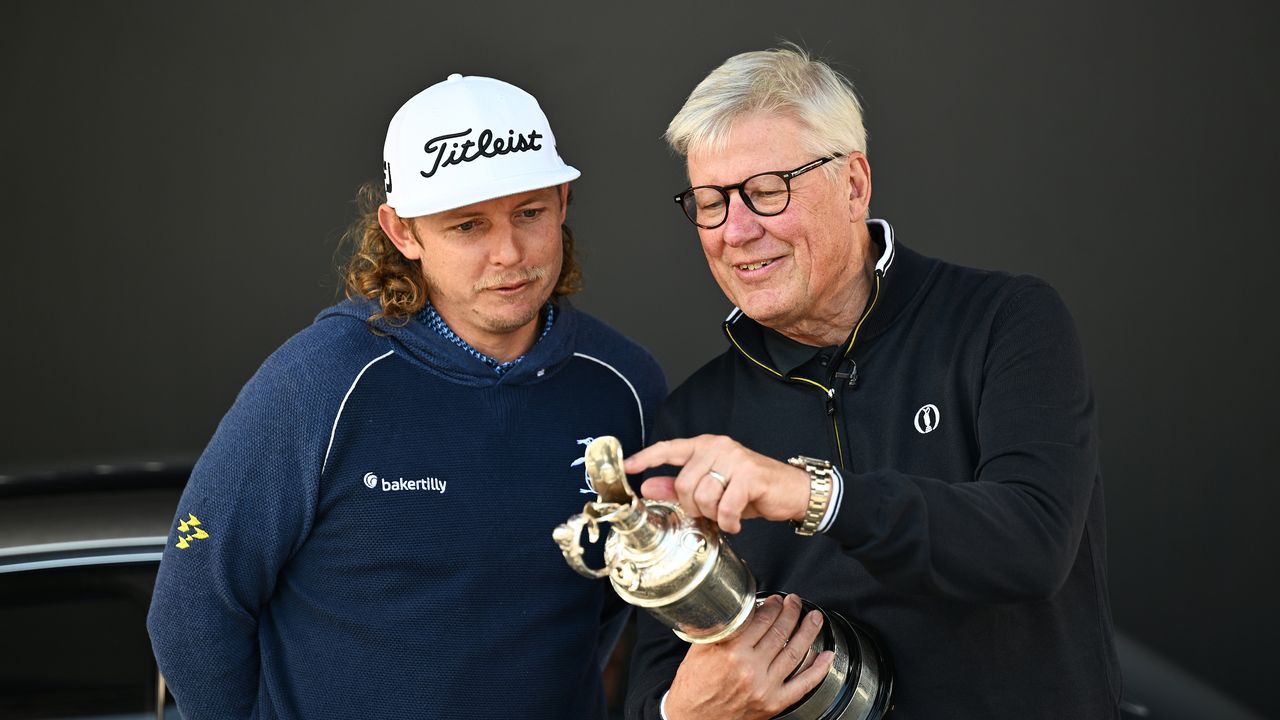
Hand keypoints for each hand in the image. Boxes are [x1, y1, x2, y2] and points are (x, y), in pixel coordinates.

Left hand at [623, 435, 809, 532]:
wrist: (791, 491)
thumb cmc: (750, 489)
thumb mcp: (712, 488)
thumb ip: (678, 487)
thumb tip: (648, 487)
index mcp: (705, 446)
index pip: (669, 448)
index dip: (645, 458)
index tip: (626, 467)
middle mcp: (718, 446)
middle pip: (684, 484)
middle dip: (694, 506)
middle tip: (711, 511)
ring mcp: (734, 459)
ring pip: (703, 496)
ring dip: (713, 514)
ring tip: (726, 513)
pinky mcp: (749, 475)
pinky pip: (725, 507)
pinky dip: (729, 521)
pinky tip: (737, 521)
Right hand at [664, 594, 834, 719]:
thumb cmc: (694, 687)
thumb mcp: (699, 651)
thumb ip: (720, 630)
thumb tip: (737, 608)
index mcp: (730, 652)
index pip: (760, 620)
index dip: (772, 605)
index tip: (776, 599)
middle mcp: (749, 669)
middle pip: (780, 632)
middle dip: (792, 612)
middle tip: (795, 602)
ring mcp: (765, 687)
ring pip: (794, 653)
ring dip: (808, 631)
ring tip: (814, 618)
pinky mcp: (773, 703)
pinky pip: (802, 685)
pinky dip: (818, 669)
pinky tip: (826, 656)